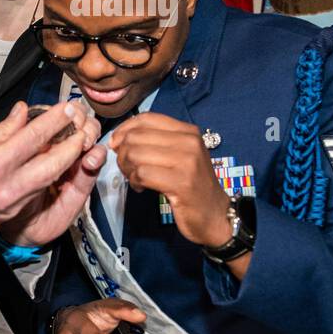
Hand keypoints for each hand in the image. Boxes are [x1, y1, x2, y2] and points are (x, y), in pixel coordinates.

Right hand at [0, 100, 96, 239]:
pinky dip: (48, 176)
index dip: (55, 120)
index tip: (67, 109)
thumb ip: (2, 128)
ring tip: (74, 145)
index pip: (34, 136)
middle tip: (83, 129)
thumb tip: (22, 113)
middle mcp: (8, 184)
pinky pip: (37, 191)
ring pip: (49, 179)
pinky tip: (53, 165)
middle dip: (73, 145)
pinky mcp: (11, 212)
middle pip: (54, 163)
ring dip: (65, 162)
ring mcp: (11, 202)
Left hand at [111, 112, 231, 247]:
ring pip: (136, 154)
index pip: (147, 118)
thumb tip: (120, 138)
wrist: (215, 215)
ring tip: (135, 179)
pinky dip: (135, 181)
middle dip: (123, 153)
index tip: (116, 144)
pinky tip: (141, 188)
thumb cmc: (192, 185)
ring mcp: (187, 162)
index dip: (125, 129)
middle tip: (127, 168)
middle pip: (137, 136)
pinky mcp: (181, 183)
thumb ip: (156, 142)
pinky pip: (142, 174)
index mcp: (188, 131)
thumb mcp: (180, 155)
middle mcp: (189, 142)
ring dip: (127, 168)